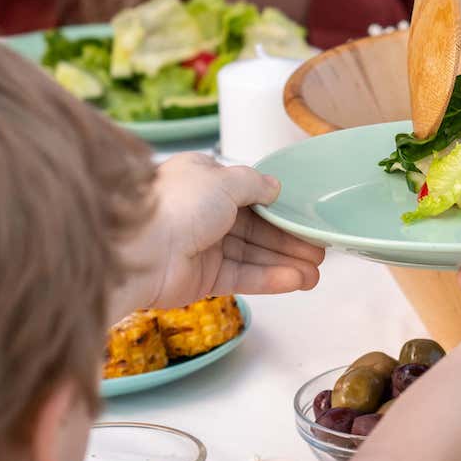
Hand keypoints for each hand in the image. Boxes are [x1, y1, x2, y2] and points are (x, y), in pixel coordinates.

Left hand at [119, 153, 324, 311]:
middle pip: (256, 228)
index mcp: (203, 181)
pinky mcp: (202, 279)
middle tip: (320, 251)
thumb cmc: (178, 205)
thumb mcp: (224, 179)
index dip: (279, 207)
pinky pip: (242, 277)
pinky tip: (295, 280)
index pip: (250, 194)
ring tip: (315, 274)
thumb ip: (255, 183)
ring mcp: (203, 247)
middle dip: (289, 240)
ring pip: (252, 255)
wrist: (139, 251)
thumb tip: (275, 187)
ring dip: (285, 263)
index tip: (306, 219)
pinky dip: (269, 279)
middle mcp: (203, 213)